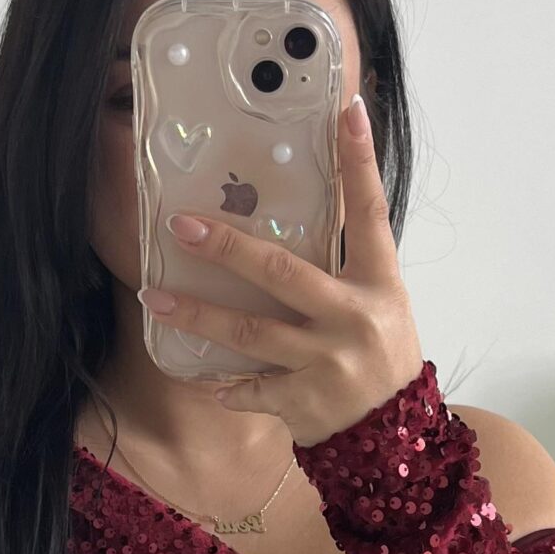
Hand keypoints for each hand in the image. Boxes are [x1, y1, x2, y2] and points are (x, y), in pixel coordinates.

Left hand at [136, 94, 425, 445]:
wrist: (399, 442)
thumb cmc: (382, 356)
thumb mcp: (380, 303)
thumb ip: (346, 264)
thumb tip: (301, 206)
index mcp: (380, 282)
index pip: (370, 211)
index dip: (359, 161)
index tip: (344, 111)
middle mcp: (355, 317)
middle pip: (281, 273)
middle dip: (226, 248)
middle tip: (180, 225)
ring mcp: (329, 363)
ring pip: (249, 333)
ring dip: (197, 316)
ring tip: (155, 297)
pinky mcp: (306, 403)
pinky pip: (252, 389)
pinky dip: (227, 385)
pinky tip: (206, 381)